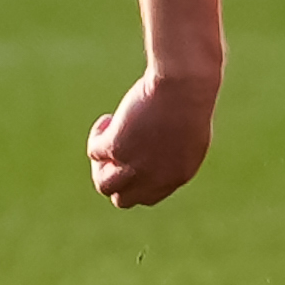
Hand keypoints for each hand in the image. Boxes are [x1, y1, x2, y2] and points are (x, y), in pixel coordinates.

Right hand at [87, 68, 218, 207]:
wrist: (184, 86)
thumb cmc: (190, 99)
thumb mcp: (186, 131)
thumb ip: (170, 149)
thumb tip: (148, 151)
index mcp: (178, 175)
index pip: (148, 195)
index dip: (136, 179)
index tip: (135, 156)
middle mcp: (156, 178)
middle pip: (123, 198)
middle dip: (116, 176)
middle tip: (117, 150)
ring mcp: (135, 166)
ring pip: (104, 185)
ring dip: (101, 166)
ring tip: (107, 140)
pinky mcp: (116, 148)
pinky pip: (94, 152)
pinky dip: (97, 135)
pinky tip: (108, 120)